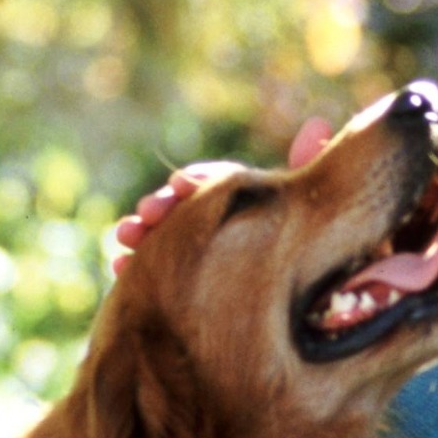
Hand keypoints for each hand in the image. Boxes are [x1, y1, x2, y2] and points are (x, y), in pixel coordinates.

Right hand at [110, 117, 332, 269]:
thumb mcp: (308, 210)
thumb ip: (308, 170)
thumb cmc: (311, 254)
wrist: (314, 315)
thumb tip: (316, 122)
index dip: (199, 180)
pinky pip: (155, 272)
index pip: (217, 182)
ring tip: (125, 235)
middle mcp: (219, 222)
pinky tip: (121, 267)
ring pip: (164, 236)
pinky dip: (137, 267)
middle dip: (163, 205)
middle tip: (147, 212)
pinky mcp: (182, 284)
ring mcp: (197, 252)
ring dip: (142, 231)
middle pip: (185, 206)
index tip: (182, 185)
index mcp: (247, 200)